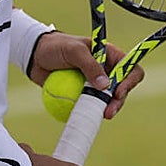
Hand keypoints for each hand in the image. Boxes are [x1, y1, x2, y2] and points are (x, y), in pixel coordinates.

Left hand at [28, 31, 145, 118]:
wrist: (35, 56)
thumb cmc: (55, 47)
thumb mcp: (73, 50)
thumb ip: (89, 65)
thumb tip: (106, 85)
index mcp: (109, 55)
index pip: (130, 67)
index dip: (129, 80)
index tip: (118, 92)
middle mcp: (106, 70)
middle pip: (122, 88)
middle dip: (118, 101)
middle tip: (108, 112)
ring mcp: (94, 84)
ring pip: (108, 100)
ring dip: (107, 109)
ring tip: (100, 116)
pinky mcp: (83, 95)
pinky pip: (92, 106)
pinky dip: (91, 112)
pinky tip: (87, 118)